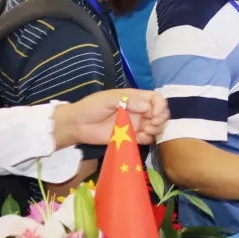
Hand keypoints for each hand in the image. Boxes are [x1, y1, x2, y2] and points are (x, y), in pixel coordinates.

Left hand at [54, 89, 169, 148]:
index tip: (154, 114)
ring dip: (156, 130)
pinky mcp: (130, 137)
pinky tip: (140, 138)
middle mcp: (138, 111)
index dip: (160, 105)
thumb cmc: (91, 106)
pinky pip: (146, 139)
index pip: (156, 99)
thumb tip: (148, 107)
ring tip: (145, 131)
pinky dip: (148, 139)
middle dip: (160, 119)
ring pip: (156, 127)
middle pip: (160, 113)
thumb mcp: (109, 98)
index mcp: (135, 98)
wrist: (77, 124)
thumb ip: (129, 101)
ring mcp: (135, 124)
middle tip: (152, 124)